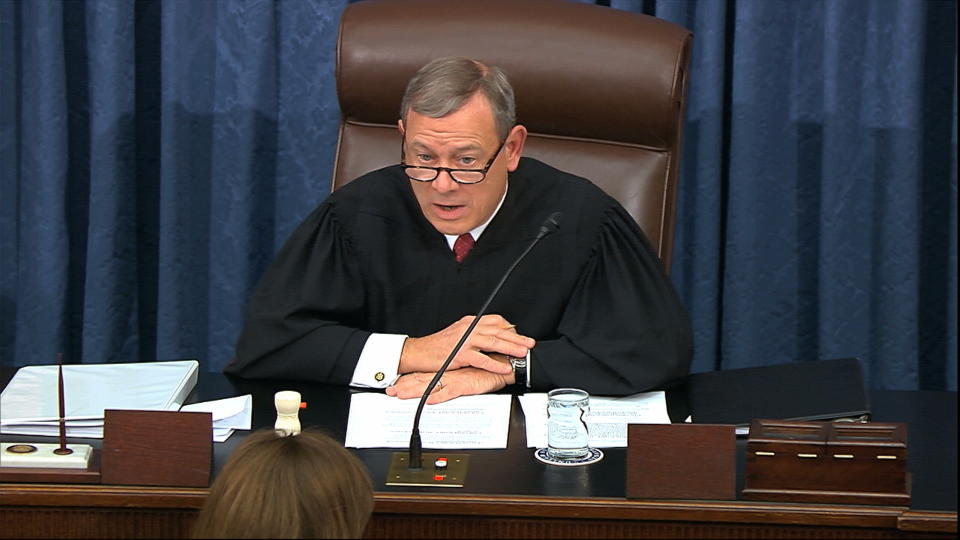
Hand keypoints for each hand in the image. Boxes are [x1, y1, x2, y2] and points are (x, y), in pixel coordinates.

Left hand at [386, 367, 511, 403]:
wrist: (506, 365)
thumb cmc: (491, 367)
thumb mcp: (470, 371)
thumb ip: (460, 374)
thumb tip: (450, 379)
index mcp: (450, 369)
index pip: (426, 374)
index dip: (409, 379)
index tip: (395, 384)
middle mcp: (451, 373)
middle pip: (423, 380)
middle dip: (405, 386)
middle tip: (390, 391)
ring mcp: (457, 378)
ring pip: (431, 385)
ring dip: (415, 391)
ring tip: (400, 395)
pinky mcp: (466, 384)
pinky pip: (450, 392)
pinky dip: (438, 396)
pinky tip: (428, 401)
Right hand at [399, 314, 533, 375]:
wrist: (419, 352)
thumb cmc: (438, 346)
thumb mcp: (458, 334)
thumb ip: (474, 334)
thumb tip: (490, 337)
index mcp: (470, 322)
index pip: (495, 321)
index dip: (510, 328)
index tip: (520, 334)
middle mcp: (469, 329)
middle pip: (498, 331)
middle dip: (517, 338)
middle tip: (529, 344)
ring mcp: (465, 341)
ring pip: (493, 342)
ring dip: (510, 348)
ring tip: (522, 354)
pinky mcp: (461, 354)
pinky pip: (482, 359)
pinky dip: (495, 364)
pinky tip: (504, 368)